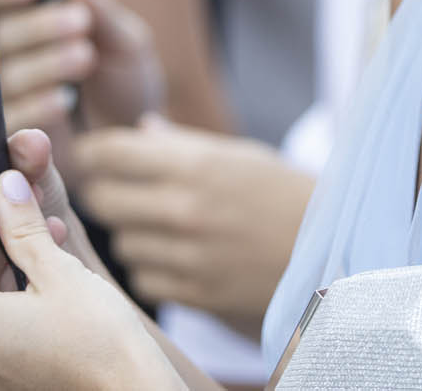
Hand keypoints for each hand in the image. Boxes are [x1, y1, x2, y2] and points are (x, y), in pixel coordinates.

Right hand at [0, 0, 164, 132]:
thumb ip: (101, 11)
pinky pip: (9, 118)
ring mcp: (1, 100)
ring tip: (85, 57)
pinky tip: (63, 100)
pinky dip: (35, 106)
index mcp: (23, 23)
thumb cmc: (125, 82)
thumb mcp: (126, 43)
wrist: (135, 142)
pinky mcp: (9, 138)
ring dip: (43, 63)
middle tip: (80, 22)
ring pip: (2, 75)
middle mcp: (2, 59)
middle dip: (38, 26)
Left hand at [0, 168, 188, 390]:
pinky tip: (49, 282)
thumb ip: (22, 226)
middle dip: (2, 244)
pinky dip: (16, 307)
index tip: (1, 188)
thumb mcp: (58, 270)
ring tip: (50, 242)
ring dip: (12, 273)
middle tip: (32, 210)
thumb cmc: (98, 338)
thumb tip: (5, 183)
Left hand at [74, 118, 314, 336]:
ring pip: (120, 243)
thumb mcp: (237, 154)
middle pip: (103, 199)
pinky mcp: (195, 292)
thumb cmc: (281, 192)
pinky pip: (142, 279)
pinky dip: (150, 268)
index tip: (93, 155)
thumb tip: (139, 128)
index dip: (93, 152)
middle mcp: (185, 208)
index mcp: (195, 164)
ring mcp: (188, 255)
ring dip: (130, 233)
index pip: (110, 153)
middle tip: (118, 189)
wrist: (329, 249)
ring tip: (157, 225)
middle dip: (105, 192)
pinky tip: (171, 255)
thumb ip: (181, 143)